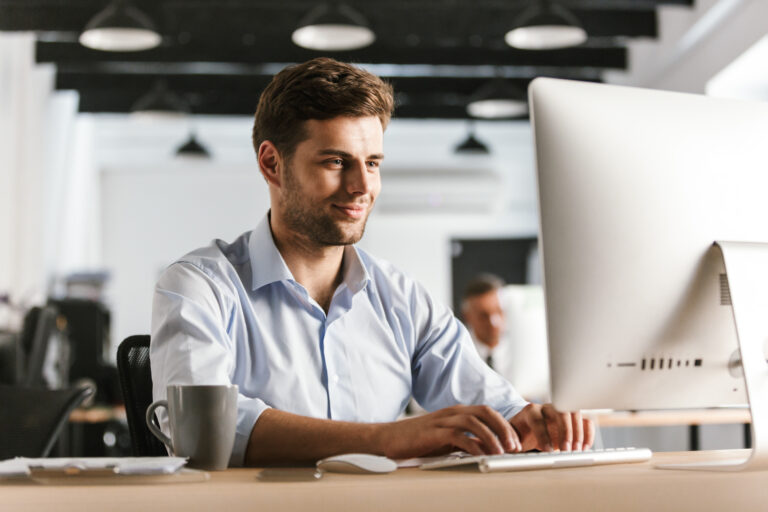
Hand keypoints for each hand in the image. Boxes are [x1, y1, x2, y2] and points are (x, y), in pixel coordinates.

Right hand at [375, 405, 522, 458]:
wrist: (389, 438)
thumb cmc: (419, 440)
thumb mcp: (447, 439)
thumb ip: (466, 440)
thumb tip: (488, 449)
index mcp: (456, 412)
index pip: (487, 412)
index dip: (504, 425)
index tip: (516, 441)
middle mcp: (452, 413)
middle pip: (485, 412)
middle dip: (503, 428)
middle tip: (514, 446)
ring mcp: (442, 421)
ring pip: (474, 422)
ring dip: (492, 437)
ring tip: (502, 452)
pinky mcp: (434, 433)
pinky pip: (458, 436)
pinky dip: (472, 445)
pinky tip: (481, 456)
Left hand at [509, 403, 594, 451]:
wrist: (528, 427)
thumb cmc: (520, 433)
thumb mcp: (511, 437)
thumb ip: (511, 442)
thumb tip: (511, 449)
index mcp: (530, 411)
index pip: (537, 419)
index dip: (543, 434)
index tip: (548, 450)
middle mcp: (547, 408)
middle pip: (560, 412)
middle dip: (565, 431)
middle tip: (567, 450)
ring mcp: (562, 411)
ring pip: (575, 413)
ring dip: (578, 433)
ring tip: (577, 451)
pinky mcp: (572, 419)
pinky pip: (585, 421)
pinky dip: (588, 434)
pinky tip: (584, 448)